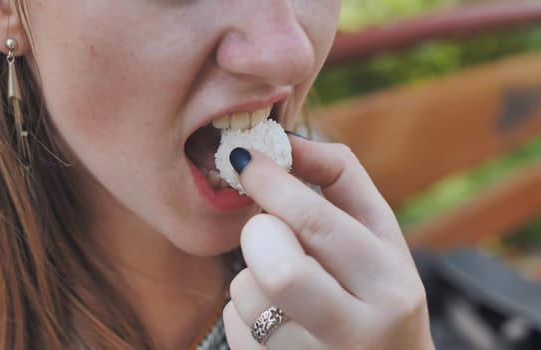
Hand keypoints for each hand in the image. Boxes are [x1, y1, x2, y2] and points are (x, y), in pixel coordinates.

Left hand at [223, 136, 434, 349]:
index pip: (318, 224)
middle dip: (258, 235)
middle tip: (264, 227)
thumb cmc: (376, 289)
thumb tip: (283, 140)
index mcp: (389, 284)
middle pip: (279, 270)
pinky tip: (277, 317)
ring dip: (250, 276)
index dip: (271, 184)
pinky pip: (235, 326)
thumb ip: (338, 177)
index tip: (244, 158)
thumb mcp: (377, 234)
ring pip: (248, 297)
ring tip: (281, 284)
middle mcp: (360, 331)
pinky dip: (244, 309)